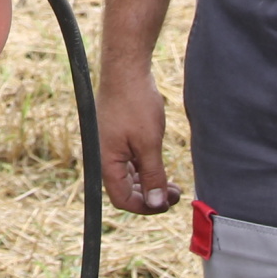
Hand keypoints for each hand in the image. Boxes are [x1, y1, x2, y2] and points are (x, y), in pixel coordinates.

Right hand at [99, 66, 180, 213]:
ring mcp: (108, 146)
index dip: (146, 207)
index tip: (167, 202)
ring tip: (170, 181)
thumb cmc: (135, 104)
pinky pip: (126, 161)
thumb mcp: (149, 144)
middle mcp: (102, 157)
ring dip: (147, 182)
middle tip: (174, 192)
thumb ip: (152, 176)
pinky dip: (142, 167)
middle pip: (124, 190)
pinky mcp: (114, 136)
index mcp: (106, 162)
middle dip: (149, 195)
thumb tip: (156, 204)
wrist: (125, 70)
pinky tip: (156, 162)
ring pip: (127, 176)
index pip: (123, 200)